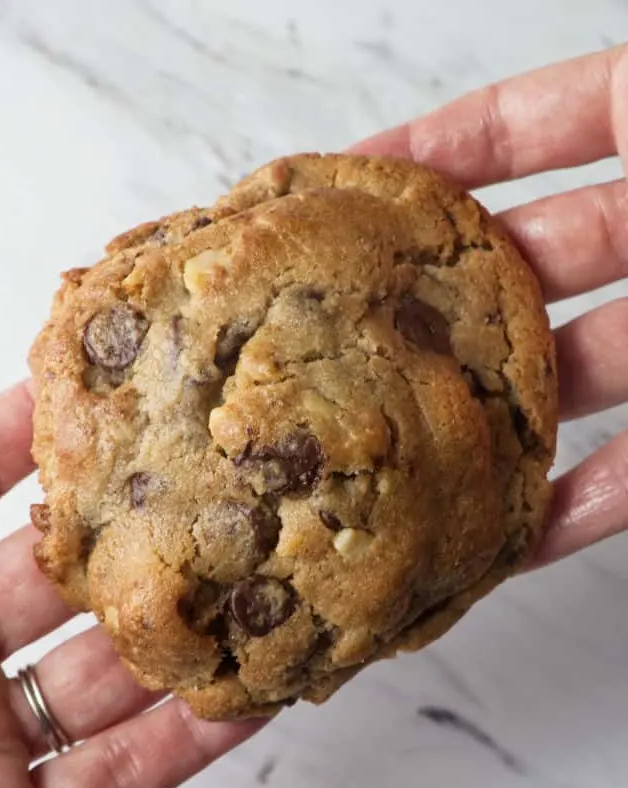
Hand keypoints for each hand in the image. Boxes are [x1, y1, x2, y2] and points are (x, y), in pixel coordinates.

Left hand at [0, 381, 260, 787]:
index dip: (21, 436)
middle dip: (132, 534)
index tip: (102, 392)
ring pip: (105, 680)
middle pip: (55, 582)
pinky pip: (118, 780)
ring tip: (262, 582)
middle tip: (214, 484)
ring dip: (182, 639)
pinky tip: (253, 697)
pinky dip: (190, 744)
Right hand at [353, 44, 627, 566]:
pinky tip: (514, 535)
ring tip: (400, 453)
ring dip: (495, 418)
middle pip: (527, 266)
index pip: (527, 128)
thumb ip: (586, 119)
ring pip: (576, 373)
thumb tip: (409, 145)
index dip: (429, 153)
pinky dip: (585, 497)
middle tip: (341, 350)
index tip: (334, 196)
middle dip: (437, 307)